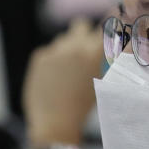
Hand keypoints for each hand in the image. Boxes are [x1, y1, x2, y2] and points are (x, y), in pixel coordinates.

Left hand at [23, 19, 102, 145]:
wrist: (55, 123)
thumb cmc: (83, 106)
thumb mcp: (100, 80)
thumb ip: (101, 59)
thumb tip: (108, 42)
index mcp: (93, 52)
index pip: (104, 26)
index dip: (107, 28)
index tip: (108, 31)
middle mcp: (74, 46)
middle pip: (81, 25)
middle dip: (84, 35)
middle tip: (85, 50)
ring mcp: (55, 50)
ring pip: (64, 38)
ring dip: (68, 48)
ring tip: (68, 71)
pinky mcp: (39, 57)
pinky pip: (49, 51)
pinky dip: (53, 60)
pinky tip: (54, 78)